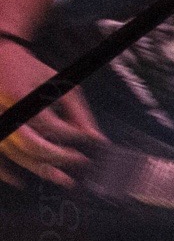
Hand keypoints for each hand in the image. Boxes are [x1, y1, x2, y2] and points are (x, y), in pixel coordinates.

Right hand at [0, 39, 103, 187]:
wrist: (0, 59)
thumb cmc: (29, 70)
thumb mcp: (60, 84)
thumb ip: (79, 112)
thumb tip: (97, 139)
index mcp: (19, 96)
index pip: (50, 125)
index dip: (72, 135)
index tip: (85, 138)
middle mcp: (2, 111)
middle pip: (31, 145)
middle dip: (58, 157)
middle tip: (78, 160)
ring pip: (13, 154)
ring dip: (38, 168)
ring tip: (61, 178)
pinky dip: (4, 172)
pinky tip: (20, 181)